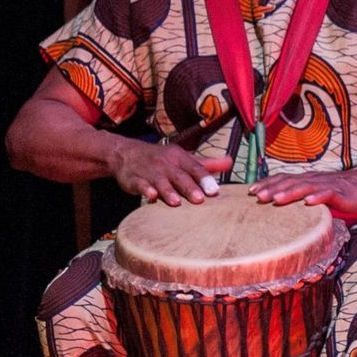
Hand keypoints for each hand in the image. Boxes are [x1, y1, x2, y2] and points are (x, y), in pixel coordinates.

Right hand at [111, 145, 233, 206]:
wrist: (126, 154)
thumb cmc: (162, 159)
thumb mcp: (183, 158)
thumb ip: (206, 163)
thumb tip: (230, 162)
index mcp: (179, 157)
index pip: (195, 168)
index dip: (205, 179)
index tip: (215, 191)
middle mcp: (165, 163)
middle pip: (179, 176)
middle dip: (189, 187)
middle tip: (200, 200)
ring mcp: (149, 171)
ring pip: (160, 181)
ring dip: (168, 191)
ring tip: (176, 202)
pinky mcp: (134, 179)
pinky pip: (140, 184)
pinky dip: (145, 190)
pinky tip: (151, 197)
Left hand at [250, 165, 356, 216]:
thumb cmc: (344, 191)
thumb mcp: (320, 193)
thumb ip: (306, 198)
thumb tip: (289, 211)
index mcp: (308, 179)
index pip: (284, 178)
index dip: (268, 183)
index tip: (251, 190)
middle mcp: (314, 180)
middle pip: (290, 182)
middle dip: (272, 188)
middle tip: (256, 196)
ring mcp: (327, 186)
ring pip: (305, 187)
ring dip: (290, 192)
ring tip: (276, 199)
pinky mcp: (340, 193)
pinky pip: (328, 195)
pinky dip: (318, 197)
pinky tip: (309, 202)